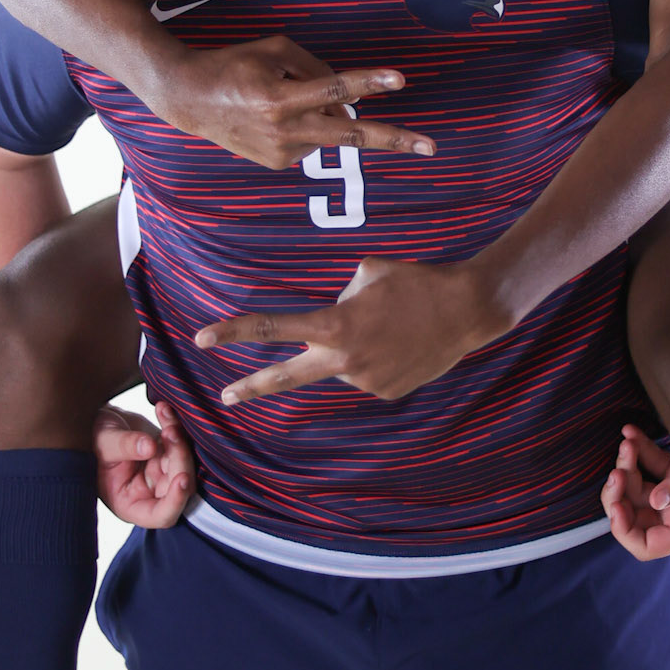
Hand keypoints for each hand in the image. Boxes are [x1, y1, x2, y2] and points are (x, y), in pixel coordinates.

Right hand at [93, 400, 194, 526]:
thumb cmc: (90, 440)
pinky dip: (176, 424)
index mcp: (130, 503)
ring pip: (184, 463)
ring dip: (179, 438)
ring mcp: (160, 473)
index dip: (176, 501)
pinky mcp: (167, 453)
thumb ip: (125, 446)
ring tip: (164, 415)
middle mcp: (149, 493)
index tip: (181, 477)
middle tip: (170, 432)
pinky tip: (163, 409)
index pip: (162, 515)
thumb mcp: (103, 443)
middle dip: (180, 458)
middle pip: (179, 486)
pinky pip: (181, 442)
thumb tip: (150, 447)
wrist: (93, 422)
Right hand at [155, 36, 435, 169]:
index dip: (369, 81)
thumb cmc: (234, 65)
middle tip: (431, 147)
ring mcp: (282, 152)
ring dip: (321, 113)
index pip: (334, 88)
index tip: (400, 79)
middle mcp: (284, 130)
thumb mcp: (274, 51)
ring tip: (275, 99)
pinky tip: (272, 117)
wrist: (189, 100)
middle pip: (350, 135)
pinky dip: (304, 125)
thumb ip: (315, 69)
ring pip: (328, 130)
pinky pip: (310, 140)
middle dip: (393, 139)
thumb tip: (348, 99)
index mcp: (279, 97)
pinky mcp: (279, 164)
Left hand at [194, 256, 500, 404]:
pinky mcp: (386, 392)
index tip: (202, 339)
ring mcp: (366, 381)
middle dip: (254, 386)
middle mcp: (345, 359)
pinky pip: (369, 373)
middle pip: (287, 376)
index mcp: (334, 324)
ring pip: (344, 363)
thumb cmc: (415, 281)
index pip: (273, 329)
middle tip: (226, 396)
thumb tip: (330, 324)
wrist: (467, 310)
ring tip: (393, 326)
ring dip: (357, 346)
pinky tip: (404, 343)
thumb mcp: (366, 273)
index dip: (235, 333)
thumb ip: (337, 299)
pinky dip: (379, 358)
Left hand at [601, 423, 669, 561]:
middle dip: (618, 491)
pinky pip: (647, 461)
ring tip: (628, 444)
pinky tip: (632, 431)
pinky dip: (638, 446)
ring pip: (635, 483)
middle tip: (617, 471)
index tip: (618, 507)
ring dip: (626, 463)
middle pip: (631, 511)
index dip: (624, 530)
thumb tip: (655, 499)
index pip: (643, 545)